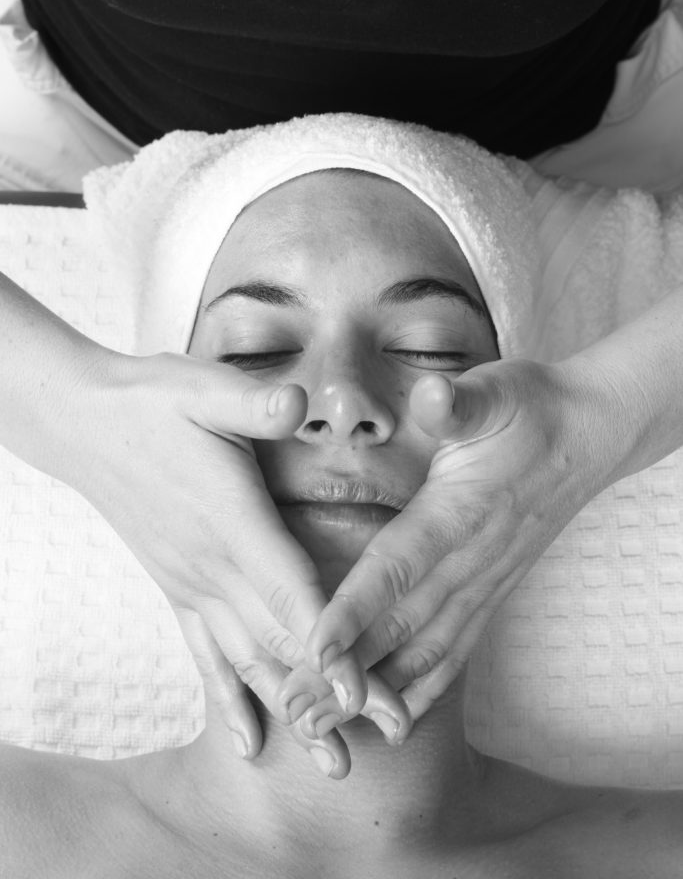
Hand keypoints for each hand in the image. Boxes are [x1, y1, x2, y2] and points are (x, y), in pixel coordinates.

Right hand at [48, 346, 374, 758]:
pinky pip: (206, 656)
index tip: (360, 692)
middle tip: (386, 732)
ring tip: (333, 761)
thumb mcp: (205, 389)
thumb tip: (294, 402)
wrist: (86, 425)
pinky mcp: (177, 588)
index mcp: (232, 519)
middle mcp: (212, 566)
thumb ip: (253, 405)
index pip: (290, 591)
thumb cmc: (153, 402)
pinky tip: (250, 741)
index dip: (328, 642)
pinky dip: (232, 700)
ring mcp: (192, 584)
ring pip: (250, 660)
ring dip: (294, 710)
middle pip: (283, 639)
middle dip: (335, 691)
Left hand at [279, 357, 619, 720]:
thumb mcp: (494, 392)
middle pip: (402, 626)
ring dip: (377, 692)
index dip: (356, 608)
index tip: (315, 647)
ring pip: (427, 649)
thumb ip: (460, 404)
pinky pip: (456, 649)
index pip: (399, 567)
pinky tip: (394, 716)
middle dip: (349, 671)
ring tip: (328, 727)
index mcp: (461, 510)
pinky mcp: (492, 590)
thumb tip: (434, 394)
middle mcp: (473, 558)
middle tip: (298, 711)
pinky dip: (423, 687)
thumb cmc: (530, 408)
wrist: (588, 433)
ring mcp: (486, 582)